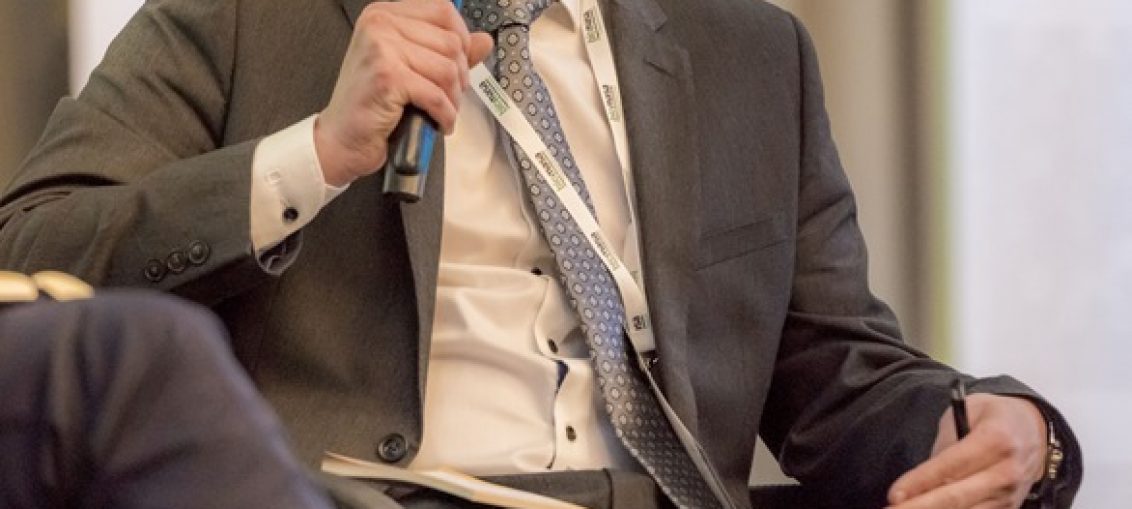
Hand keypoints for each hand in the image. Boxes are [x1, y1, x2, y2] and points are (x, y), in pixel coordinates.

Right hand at [315, 0, 493, 186]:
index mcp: (384, 14)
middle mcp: (380, 24)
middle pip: (450, 42)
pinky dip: (445, 114)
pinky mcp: (388, 77)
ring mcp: (381, 48)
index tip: (459, 63)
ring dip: (453, 98)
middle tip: (449, 96)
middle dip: (459, 76)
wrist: (342, 138)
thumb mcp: (411, 67)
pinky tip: (439, 123)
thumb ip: (447, 51)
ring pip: (448, 69)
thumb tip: (484, 40)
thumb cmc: (372, 104)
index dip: (462, 39)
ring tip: (443, 111)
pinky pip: (437, 94)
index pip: (442, 10)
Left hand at [886, 394, 1046, 508]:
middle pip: (957, 497)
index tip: (894, 495)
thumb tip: (921, 479)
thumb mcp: (966, 411)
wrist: (1034, 429)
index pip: (951, 466)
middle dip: (920, 507)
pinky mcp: (1009, 508)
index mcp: (996, 440)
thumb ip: (946, 443)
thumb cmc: (992, 417)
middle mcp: (1007, 471)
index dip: (920, 482)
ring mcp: (1011, 494)